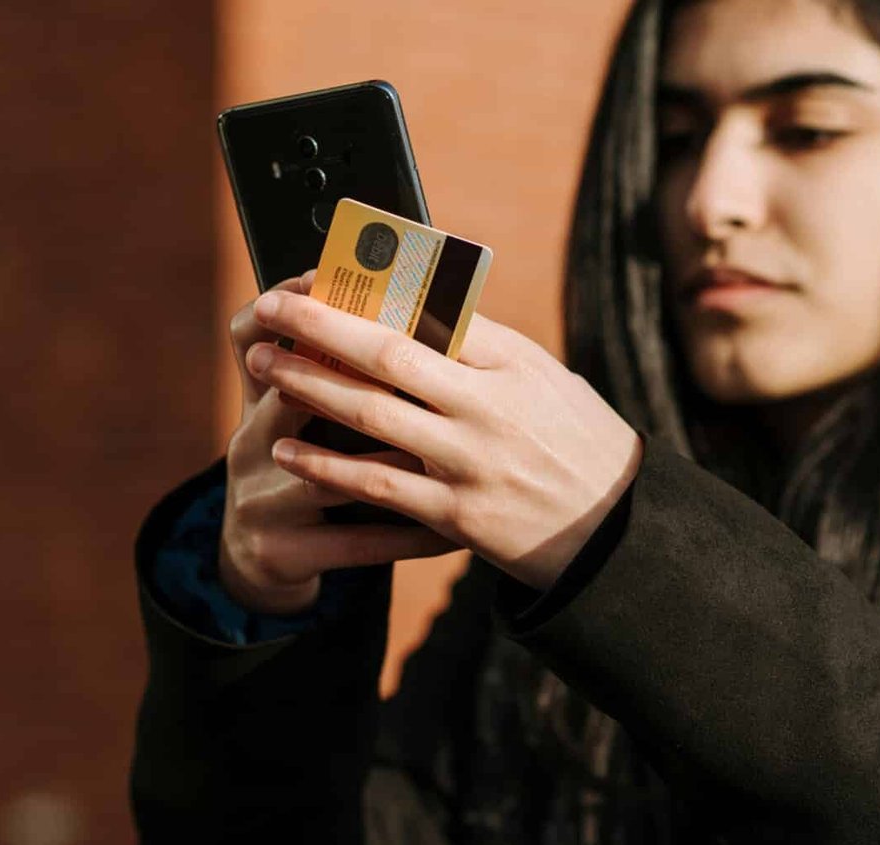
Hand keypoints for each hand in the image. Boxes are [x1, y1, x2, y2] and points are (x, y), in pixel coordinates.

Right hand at [219, 273, 459, 614]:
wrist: (257, 554)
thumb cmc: (295, 461)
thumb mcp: (289, 415)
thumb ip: (335, 368)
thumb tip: (405, 304)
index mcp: (256, 401)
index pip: (249, 336)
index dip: (299, 312)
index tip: (355, 286)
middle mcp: (247, 445)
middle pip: (289, 400)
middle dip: (359, 379)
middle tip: (432, 368)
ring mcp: (260, 503)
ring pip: (333, 479)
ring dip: (399, 464)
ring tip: (459, 456)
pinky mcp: (282, 552)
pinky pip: (357, 543)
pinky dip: (409, 536)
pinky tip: (454, 533)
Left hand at [245, 290, 643, 591]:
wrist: (616, 531)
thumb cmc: (576, 442)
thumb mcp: (546, 380)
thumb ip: (483, 349)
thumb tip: (414, 308)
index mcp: (513, 362)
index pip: (432, 310)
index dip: (367, 292)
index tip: (320, 277)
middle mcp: (490, 406)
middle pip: (387, 355)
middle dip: (319, 327)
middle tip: (268, 309)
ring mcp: (471, 462)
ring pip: (372, 415)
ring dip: (308, 387)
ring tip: (262, 366)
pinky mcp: (457, 515)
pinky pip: (377, 485)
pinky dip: (326, 465)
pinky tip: (286, 448)